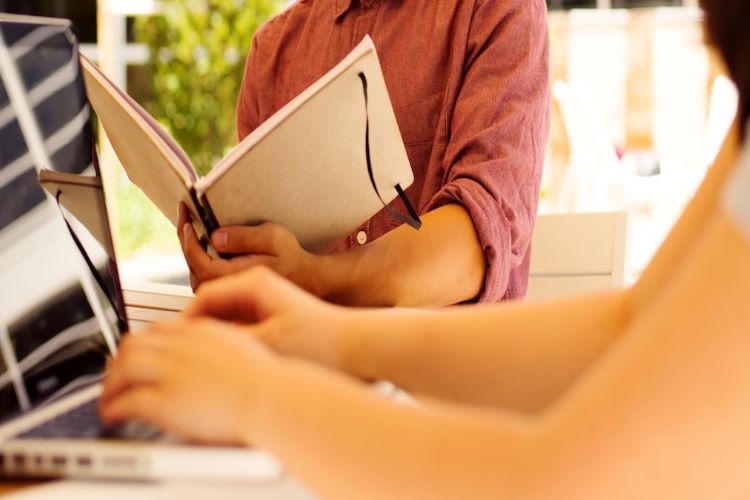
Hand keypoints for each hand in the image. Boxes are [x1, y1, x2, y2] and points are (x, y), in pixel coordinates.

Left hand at [99, 318, 274, 444]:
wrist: (270, 397)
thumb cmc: (266, 380)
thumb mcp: (244, 346)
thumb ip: (222, 344)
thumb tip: (212, 353)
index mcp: (200, 332)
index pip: (158, 330)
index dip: (142, 342)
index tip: (138, 354)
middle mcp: (181, 348)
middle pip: (134, 345)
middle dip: (118, 361)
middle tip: (114, 375)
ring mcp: (171, 372)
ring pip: (123, 369)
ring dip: (109, 384)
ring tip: (107, 397)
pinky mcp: (164, 400)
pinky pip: (127, 401)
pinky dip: (113, 407)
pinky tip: (112, 414)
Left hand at [177, 203, 323, 293]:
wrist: (307, 278)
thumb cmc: (293, 258)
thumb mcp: (273, 239)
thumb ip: (244, 238)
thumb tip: (215, 237)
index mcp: (236, 277)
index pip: (199, 262)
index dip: (188, 241)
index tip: (187, 221)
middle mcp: (228, 288)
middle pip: (193, 267)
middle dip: (185, 240)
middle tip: (184, 215)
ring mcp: (228, 291)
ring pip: (196, 272)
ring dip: (191, 249)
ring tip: (191, 225)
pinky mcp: (230, 289)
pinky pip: (205, 274)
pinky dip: (199, 256)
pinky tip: (203, 241)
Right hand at [184, 266, 352, 371]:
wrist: (353, 346)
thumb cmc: (321, 341)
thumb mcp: (270, 343)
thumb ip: (232, 340)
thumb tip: (199, 343)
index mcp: (255, 281)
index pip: (204, 295)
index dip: (187, 322)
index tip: (179, 345)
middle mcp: (257, 283)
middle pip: (210, 302)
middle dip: (197, 327)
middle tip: (185, 354)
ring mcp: (262, 296)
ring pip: (222, 314)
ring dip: (213, 334)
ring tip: (203, 361)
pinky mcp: (268, 311)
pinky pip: (236, 322)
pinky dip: (228, 338)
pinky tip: (227, 361)